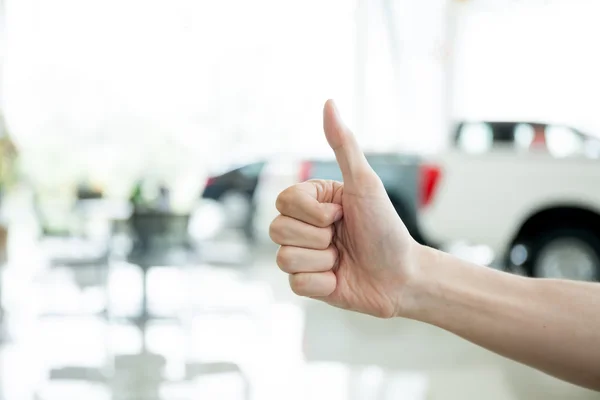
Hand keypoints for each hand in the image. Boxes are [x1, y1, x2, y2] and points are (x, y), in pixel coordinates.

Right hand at [269, 100, 421, 317]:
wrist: (403, 276)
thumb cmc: (386, 228)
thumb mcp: (365, 184)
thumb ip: (343, 146)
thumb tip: (329, 103)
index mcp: (313, 201)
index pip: (284, 201)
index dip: (313, 212)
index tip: (342, 214)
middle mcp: (305, 226)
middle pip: (278, 230)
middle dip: (317, 237)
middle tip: (342, 238)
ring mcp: (304, 256)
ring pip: (284, 259)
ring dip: (321, 261)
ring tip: (342, 259)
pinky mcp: (308, 284)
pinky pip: (296, 284)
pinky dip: (323, 284)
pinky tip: (339, 279)